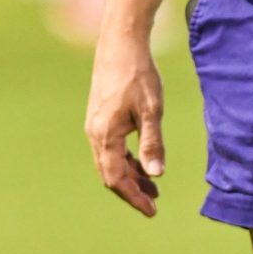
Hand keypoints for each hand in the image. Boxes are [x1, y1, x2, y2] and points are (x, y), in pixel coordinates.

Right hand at [85, 30, 165, 215]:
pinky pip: (110, 148)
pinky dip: (126, 159)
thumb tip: (157, 175)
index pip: (116, 178)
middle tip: (154, 202)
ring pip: (110, 161)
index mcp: (105, 135)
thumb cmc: (138, 75)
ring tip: (153, 185)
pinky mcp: (100, 117)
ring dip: (130, 175)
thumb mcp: (152, 111)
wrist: (121, 43)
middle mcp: (95, 133)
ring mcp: (96, 125)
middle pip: (110, 174)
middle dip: (131, 190)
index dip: (133, 197)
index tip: (152, 210)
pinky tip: (143, 161)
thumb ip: (153, 144)